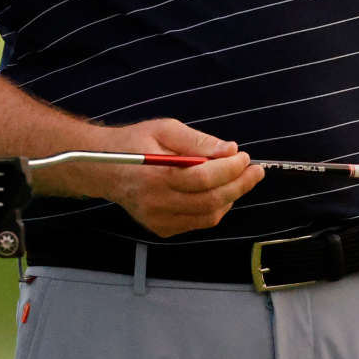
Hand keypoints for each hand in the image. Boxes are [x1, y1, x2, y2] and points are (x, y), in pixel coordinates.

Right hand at [95, 118, 264, 237]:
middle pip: (210, 201)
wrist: (104, 169)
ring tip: (239, 180)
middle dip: (239, 185)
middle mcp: (155, 203)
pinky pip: (198, 222)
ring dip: (230, 198)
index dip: (229, 169)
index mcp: (154, 175)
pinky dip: (215, 208)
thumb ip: (197, 140)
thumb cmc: (134, 143)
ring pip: (208, 216)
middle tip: (254, 171)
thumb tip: (230, 150)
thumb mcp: (164, 129)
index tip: (244, 157)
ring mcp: (158, 220)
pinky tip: (218, 192)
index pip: (202, 178)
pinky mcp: (162, 229)